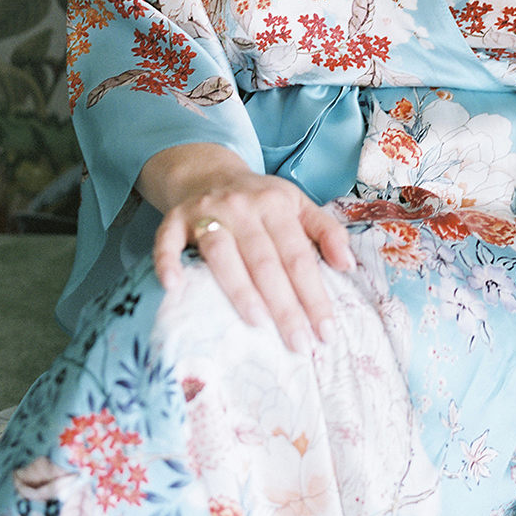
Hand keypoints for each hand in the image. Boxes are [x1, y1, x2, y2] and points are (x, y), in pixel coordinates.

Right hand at [144, 143, 355, 353]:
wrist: (210, 172)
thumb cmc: (261, 201)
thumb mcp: (299, 206)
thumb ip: (326, 232)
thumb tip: (348, 265)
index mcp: (277, 205)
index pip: (299, 257)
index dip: (313, 294)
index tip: (326, 331)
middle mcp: (242, 207)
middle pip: (265, 261)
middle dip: (284, 305)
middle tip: (298, 343)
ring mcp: (206, 211)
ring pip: (222, 254)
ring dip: (238, 289)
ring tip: (257, 323)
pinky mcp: (175, 218)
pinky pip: (167, 241)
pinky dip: (168, 261)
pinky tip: (174, 287)